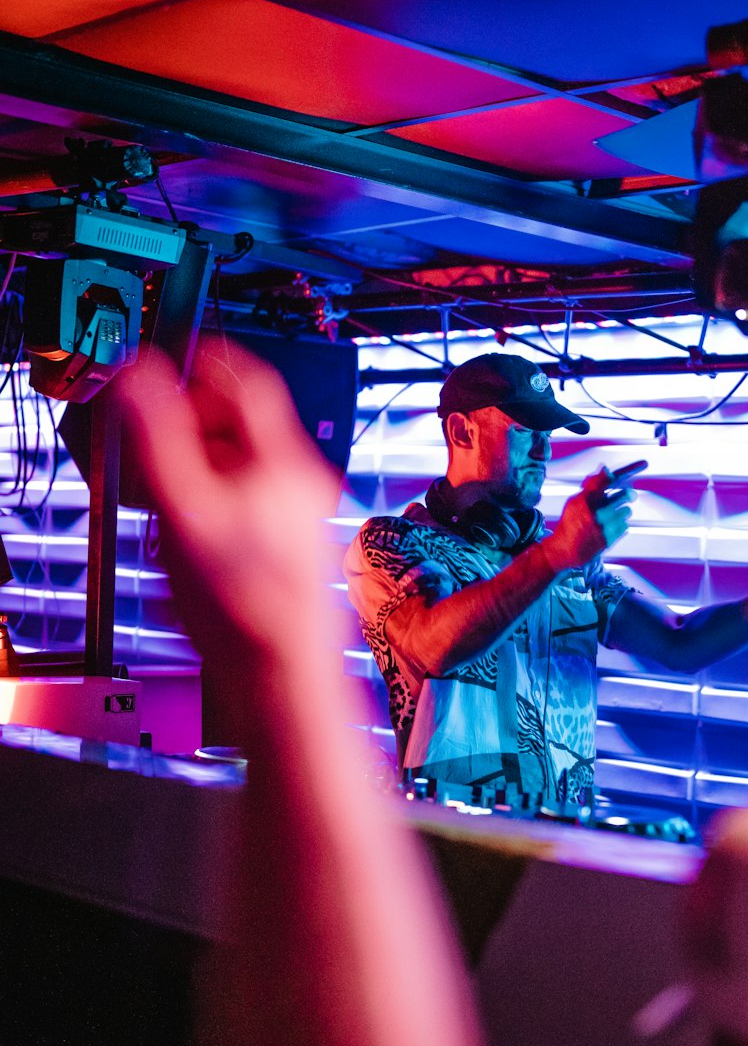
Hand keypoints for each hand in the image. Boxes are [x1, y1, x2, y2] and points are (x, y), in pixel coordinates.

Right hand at [116, 339, 340, 665]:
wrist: (284, 676)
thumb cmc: (243, 606)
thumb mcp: (184, 510)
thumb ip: (160, 435)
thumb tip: (143, 375)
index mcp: (286, 461)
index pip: (248, 381)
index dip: (203, 369)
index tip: (166, 377)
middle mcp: (305, 482)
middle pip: (240, 429)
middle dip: (190, 436)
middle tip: (154, 460)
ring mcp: (306, 515)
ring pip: (243, 470)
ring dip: (199, 479)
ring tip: (172, 517)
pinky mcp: (298, 546)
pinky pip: (253, 507)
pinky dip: (218, 512)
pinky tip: (197, 552)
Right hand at [542, 466, 634, 571]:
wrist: (565, 549)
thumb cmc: (570, 523)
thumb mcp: (575, 502)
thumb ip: (590, 487)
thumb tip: (605, 469)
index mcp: (585, 500)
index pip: (605, 482)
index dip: (621, 473)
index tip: (636, 467)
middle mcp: (594, 512)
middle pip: (623, 496)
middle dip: (627, 495)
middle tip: (630, 495)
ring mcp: (603, 527)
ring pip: (626, 511)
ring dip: (623, 511)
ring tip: (615, 514)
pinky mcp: (609, 539)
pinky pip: (625, 526)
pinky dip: (620, 525)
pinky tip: (611, 527)